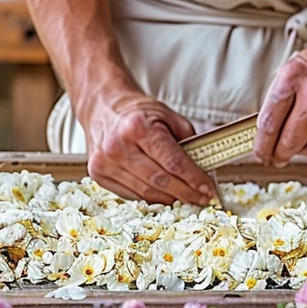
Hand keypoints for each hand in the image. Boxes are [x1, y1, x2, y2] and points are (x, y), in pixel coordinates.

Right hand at [79, 89, 215, 205]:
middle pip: (160, 180)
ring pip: (146, 192)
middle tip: (203, 199)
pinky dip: (152, 198)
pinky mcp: (97, 174)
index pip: (173, 161)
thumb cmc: (137, 112)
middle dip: (186, 193)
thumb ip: (187, 140)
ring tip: (187, 199)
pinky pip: (132, 195)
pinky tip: (165, 196)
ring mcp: (104, 162)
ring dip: (170, 199)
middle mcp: (118, 145)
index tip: (209, 189)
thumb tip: (204, 168)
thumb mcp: (167, 115)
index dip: (194, 179)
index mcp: (138, 126)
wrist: (102, 107)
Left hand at [254, 36, 306, 166]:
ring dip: (304, 151)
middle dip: (281, 154)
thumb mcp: (290, 72)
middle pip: (291, 141)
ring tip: (303, 141)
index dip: (262, 146)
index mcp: (292, 78)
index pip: (269, 123)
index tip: (261, 154)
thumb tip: (265, 136)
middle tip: (278, 156)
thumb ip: (277, 103)